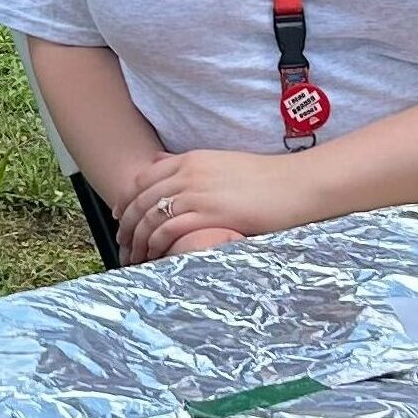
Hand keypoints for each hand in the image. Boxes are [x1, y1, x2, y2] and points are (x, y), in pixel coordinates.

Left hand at [117, 150, 322, 264]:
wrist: (297, 184)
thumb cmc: (265, 179)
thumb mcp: (221, 164)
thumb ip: (190, 167)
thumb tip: (161, 166)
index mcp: (191, 159)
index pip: (143, 179)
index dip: (126, 200)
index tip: (120, 218)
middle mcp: (189, 173)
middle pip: (141, 200)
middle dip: (127, 225)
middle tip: (122, 245)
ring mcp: (198, 192)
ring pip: (151, 217)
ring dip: (138, 241)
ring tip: (135, 258)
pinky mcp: (210, 213)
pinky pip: (169, 230)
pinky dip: (156, 245)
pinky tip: (155, 257)